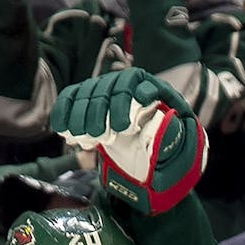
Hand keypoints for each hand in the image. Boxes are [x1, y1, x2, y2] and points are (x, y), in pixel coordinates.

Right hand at [51, 68, 207, 214]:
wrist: (158, 161)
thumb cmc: (172, 154)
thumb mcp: (182, 149)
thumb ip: (176, 140)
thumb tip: (165, 128)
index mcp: (160, 92)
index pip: (146, 83)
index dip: (139, 94)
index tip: (132, 116)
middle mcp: (133, 86)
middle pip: (115, 87)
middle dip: (105, 110)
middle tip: (101, 134)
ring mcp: (110, 90)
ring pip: (91, 92)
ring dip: (83, 114)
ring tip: (82, 136)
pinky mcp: (92, 100)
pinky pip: (74, 98)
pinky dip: (66, 112)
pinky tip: (62, 128)